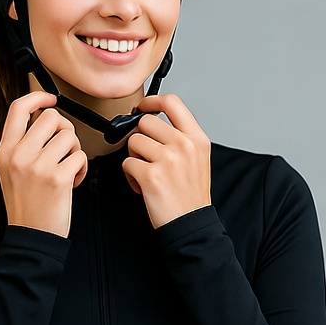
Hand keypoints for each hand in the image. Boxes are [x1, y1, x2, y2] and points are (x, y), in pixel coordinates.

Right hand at [0, 91, 87, 236]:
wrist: (31, 236)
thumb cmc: (26, 204)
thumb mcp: (11, 170)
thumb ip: (22, 144)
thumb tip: (46, 118)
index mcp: (5, 151)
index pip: (18, 108)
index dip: (38, 97)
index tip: (51, 99)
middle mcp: (18, 155)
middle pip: (51, 117)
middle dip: (65, 130)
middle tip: (64, 148)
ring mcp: (37, 166)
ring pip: (69, 136)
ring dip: (75, 150)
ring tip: (67, 168)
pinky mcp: (57, 178)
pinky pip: (80, 157)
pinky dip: (81, 169)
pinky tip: (72, 181)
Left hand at [123, 94, 211, 228]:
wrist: (191, 224)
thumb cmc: (191, 195)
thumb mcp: (198, 159)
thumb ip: (180, 137)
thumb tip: (153, 121)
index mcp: (197, 138)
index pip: (172, 103)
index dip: (152, 100)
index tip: (143, 107)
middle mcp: (184, 145)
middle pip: (145, 122)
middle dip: (140, 138)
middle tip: (146, 156)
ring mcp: (167, 159)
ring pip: (133, 142)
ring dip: (134, 158)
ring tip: (147, 173)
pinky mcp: (150, 175)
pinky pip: (127, 163)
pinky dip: (130, 176)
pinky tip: (143, 185)